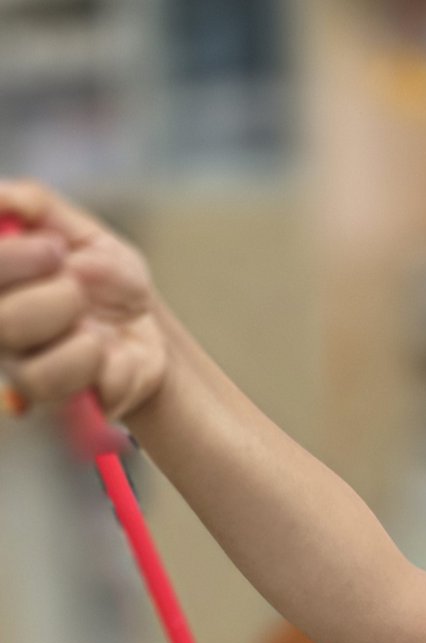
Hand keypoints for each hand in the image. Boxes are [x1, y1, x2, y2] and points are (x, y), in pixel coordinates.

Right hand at [0, 179, 166, 422]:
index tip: (55, 249)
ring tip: (94, 323)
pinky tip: (106, 351)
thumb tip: (2, 197)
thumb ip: (37, 206)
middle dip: (53, 296)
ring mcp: (22, 369)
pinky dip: (94, 363)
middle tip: (78, 286)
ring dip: (73, 332)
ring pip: (25, 364)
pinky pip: (61, 391)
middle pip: (1, 321)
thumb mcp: (84, 232)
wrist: (150, 331)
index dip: (11, 261)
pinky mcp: (55, 402)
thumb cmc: (107, 279)